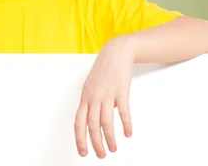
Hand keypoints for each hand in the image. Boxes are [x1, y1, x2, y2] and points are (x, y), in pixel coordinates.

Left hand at [75, 36, 134, 157]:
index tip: (83, 152)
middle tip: (101, 155)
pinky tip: (128, 133)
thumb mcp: (92, 86)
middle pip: (91, 125)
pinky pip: (123, 111)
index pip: (79, 122)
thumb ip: (91, 103)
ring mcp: (107, 94)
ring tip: (113, 149)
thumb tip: (94, 120)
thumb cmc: (104, 70)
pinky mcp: (121, 90)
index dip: (80, 138)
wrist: (116, 52)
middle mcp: (94, 97)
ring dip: (109, 138)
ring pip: (105, 121)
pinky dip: (126, 124)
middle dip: (95, 143)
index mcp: (85, 97)